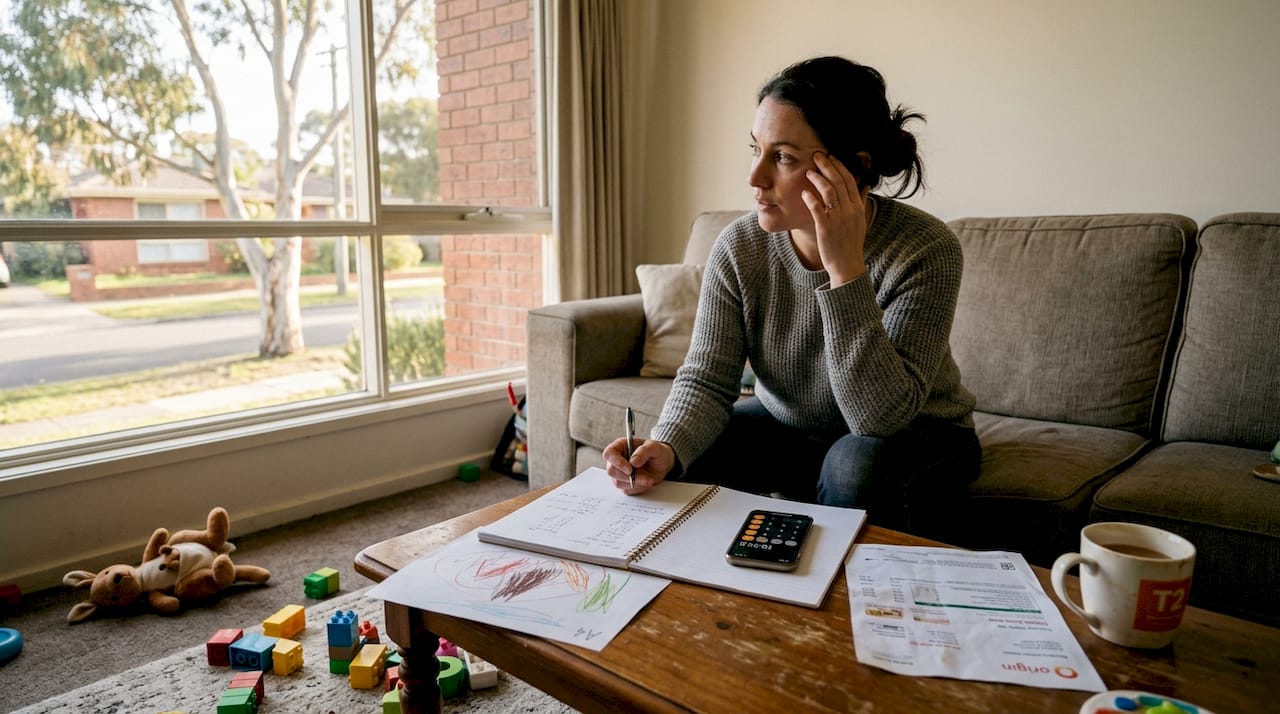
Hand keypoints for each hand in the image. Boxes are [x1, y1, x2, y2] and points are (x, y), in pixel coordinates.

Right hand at [602, 438, 675, 494]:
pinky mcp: (624, 484)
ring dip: (636, 483)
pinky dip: (638, 488)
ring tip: (649, 479)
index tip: (629, 469)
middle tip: (644, 477)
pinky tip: (646, 482)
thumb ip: (644, 451)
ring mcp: (619, 473)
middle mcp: (616, 460)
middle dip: (628, 476)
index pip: (609, 453)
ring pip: (618, 482)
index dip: (617, 462)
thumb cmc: (656, 451)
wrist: (662, 464)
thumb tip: (633, 462)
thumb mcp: (654, 447)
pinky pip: (626, 490)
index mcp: (620, 446)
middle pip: (611, 471)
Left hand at [802, 152, 871, 286]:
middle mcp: (850, 211)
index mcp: (857, 207)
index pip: (850, 180)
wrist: (847, 266)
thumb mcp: (860, 221)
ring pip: (829, 192)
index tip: (830, 156)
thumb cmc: (851, 243)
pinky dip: (811, 198)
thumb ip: (861, 201)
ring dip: (818, 179)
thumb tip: (866, 184)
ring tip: (809, 171)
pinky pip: (817, 209)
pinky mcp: (826, 228)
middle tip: (817, 155)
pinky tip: (804, 192)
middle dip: (827, 166)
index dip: (839, 166)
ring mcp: (838, 219)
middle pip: (839, 182)